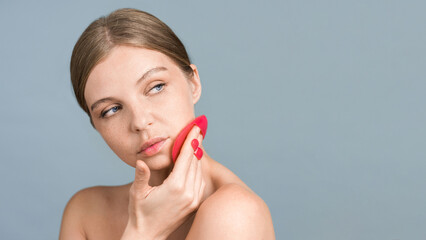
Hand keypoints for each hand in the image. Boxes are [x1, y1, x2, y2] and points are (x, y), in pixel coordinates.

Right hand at [121, 125, 204, 239]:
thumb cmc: (139, 214)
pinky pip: (200, 182)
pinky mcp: (194, 204)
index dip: (191, 140)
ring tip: (196, 143)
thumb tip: (141, 161)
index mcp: (175, 187)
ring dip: (197, 156)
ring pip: (199, 172)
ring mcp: (193, 199)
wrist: (148, 235)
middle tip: (197, 130)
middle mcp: (188, 192)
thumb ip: (141, 175)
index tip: (195, 128)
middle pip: (195, 162)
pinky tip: (194, 163)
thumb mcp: (137, 193)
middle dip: (196, 145)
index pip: (186, 157)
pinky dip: (198, 170)